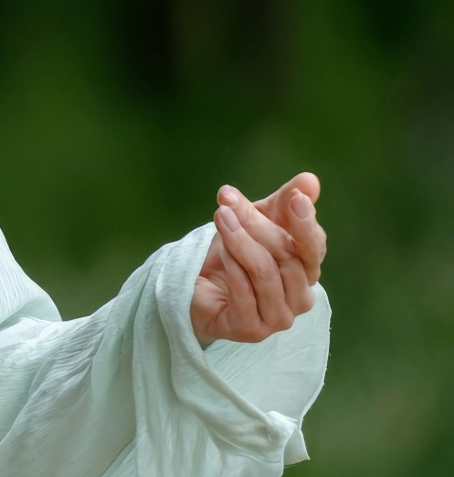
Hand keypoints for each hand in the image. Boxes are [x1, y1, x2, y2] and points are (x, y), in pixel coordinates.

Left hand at [190, 172, 327, 345]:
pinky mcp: (252, 331)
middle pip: (285, 255)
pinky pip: (244, 292)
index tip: (294, 198)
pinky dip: (230, 265)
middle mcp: (300, 298)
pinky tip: (218, 250)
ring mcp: (278, 318)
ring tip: (220, 217)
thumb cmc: (233, 252)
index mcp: (307, 271)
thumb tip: (309, 180)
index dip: (305, 222)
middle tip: (228, 201)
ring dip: (239, 241)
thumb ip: (283, 203)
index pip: (314, 247)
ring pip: (265, 272)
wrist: (196, 285)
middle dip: (256, 224)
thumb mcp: (257, 220)